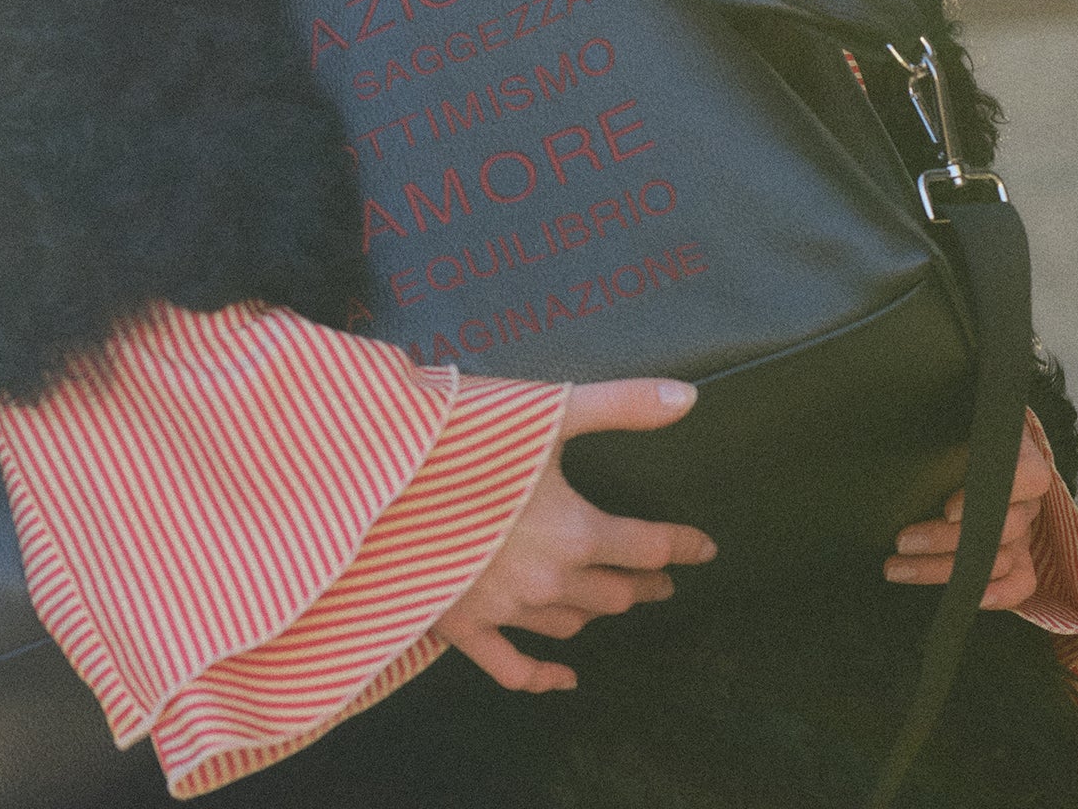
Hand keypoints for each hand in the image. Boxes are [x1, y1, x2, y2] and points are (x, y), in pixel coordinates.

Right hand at [437, 378, 717, 692]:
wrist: (373, 480)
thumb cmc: (460, 438)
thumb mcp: (546, 411)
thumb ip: (621, 405)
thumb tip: (690, 399)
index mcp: (576, 531)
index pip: (648, 547)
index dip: (682, 546)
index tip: (704, 548)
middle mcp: (548, 580)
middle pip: (616, 593)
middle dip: (644, 583)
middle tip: (660, 579)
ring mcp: (504, 610)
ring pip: (573, 625)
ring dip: (599, 612)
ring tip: (612, 600)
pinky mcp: (460, 626)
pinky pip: (512, 667)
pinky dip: (544, 676)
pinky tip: (565, 678)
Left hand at [884, 410, 1057, 610]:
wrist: (954, 443)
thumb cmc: (946, 432)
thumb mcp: (943, 424)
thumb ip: (936, 436)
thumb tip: (897, 447)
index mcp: (1019, 455)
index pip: (1026, 477)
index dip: (991, 497)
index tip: (948, 510)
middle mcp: (1026, 496)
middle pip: (1002, 527)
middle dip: (945, 539)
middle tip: (902, 540)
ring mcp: (1024, 529)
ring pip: (998, 558)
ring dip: (945, 568)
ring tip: (898, 566)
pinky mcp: (1018, 555)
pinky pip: (1021, 581)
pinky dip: (999, 594)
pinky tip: (963, 597)